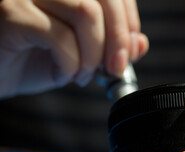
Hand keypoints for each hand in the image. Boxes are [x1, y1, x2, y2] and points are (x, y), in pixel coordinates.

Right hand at [0, 0, 148, 97]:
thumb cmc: (33, 59)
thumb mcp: (80, 54)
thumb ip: (110, 47)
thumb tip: (140, 44)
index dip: (128, 21)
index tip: (129, 51)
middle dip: (118, 40)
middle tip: (114, 69)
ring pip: (86, 14)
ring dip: (93, 55)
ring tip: (82, 74)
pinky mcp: (10, 12)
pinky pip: (60, 36)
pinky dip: (70, 64)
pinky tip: (63, 75)